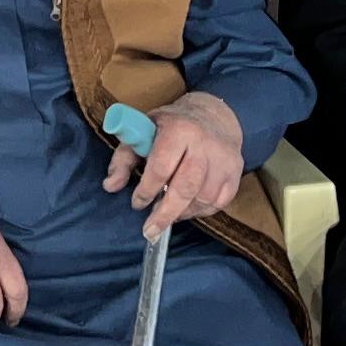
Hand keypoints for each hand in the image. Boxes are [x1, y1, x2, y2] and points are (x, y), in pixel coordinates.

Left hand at [105, 96, 245, 237]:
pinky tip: (187, 209)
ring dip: (182, 213)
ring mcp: (224, 159)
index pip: (161, 167)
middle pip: (186, 188)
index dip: (146, 190)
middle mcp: (204, 144)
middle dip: (165, 213)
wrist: (214, 115)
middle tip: (150, 230)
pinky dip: (201, 211)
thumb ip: (123, 158)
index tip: (137, 203)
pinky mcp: (236, 172)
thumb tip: (110, 186)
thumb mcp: (142, 132)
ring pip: (203, 198)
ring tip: (168, 215)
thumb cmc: (172, 126)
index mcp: (178, 130)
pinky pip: (219, 203)